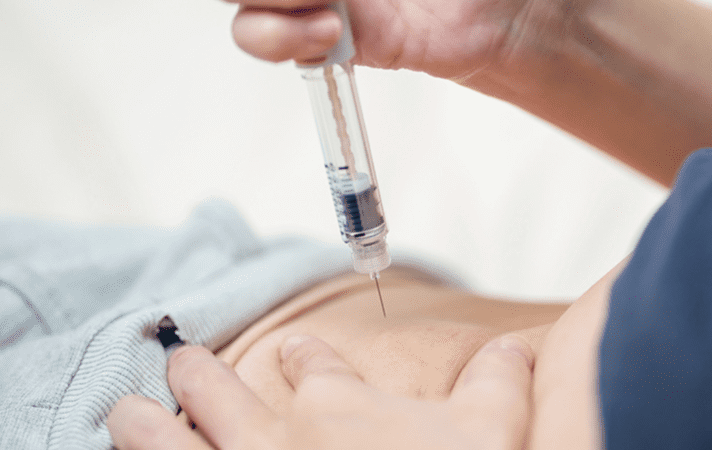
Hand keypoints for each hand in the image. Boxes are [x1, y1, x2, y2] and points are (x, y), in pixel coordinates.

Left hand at [107, 333, 535, 448]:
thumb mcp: (493, 430)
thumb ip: (496, 382)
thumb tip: (514, 347)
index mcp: (338, 407)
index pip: (314, 368)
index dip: (305, 358)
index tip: (297, 350)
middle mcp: (275, 441)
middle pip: (223, 395)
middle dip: (198, 375)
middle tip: (177, 359)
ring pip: (172, 446)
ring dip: (145, 428)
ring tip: (122, 410)